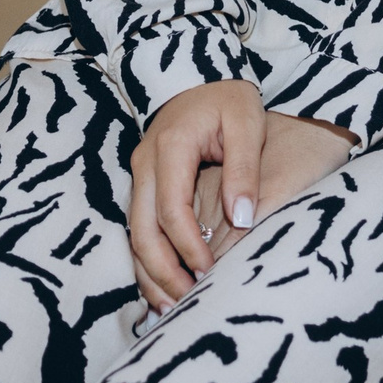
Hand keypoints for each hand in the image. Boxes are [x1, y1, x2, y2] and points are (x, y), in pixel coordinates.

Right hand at [128, 83, 349, 312]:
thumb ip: (244, 169)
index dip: (189, 245)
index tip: (210, 272)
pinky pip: (140, 228)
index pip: (171, 209)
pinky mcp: (144, 184)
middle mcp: (145, 163)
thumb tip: (241, 220)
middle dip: (163, 271)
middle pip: (142, 230)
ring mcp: (139, 174)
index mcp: (171, 146)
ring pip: (135, 234)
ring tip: (172, 307)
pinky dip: (149, 259)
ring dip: (151, 272)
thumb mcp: (247, 122)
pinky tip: (164, 285)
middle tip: (188, 303)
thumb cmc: (228, 98)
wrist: (201, 74)